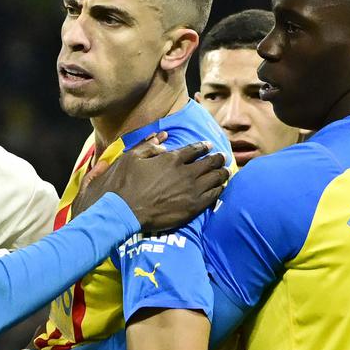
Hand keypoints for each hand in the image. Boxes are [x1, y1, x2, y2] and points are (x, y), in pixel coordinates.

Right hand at [80, 134, 226, 231]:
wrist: (123, 211)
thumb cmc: (123, 183)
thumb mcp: (131, 157)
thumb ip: (149, 146)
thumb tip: (163, 139)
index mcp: (172, 159)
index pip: (194, 149)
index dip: (203, 146)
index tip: (208, 145)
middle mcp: (185, 173)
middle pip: (210, 162)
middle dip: (218, 158)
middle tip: (223, 157)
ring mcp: (191, 191)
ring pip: (215, 178)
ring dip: (222, 173)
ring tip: (226, 171)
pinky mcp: (193, 207)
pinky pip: (212, 196)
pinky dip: (219, 189)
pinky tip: (221, 187)